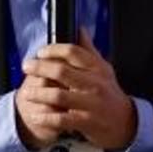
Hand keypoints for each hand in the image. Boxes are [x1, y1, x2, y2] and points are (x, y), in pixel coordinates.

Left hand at [15, 31, 138, 151]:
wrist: (125, 122)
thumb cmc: (109, 93)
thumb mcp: (103, 69)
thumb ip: (89, 50)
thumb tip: (80, 29)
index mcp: (97, 69)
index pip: (73, 52)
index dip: (54, 50)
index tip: (41, 52)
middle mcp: (95, 84)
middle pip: (61, 71)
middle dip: (39, 68)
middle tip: (27, 67)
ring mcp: (91, 103)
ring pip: (58, 95)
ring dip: (38, 93)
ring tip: (27, 92)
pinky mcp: (86, 121)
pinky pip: (61, 119)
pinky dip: (46, 118)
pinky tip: (36, 116)